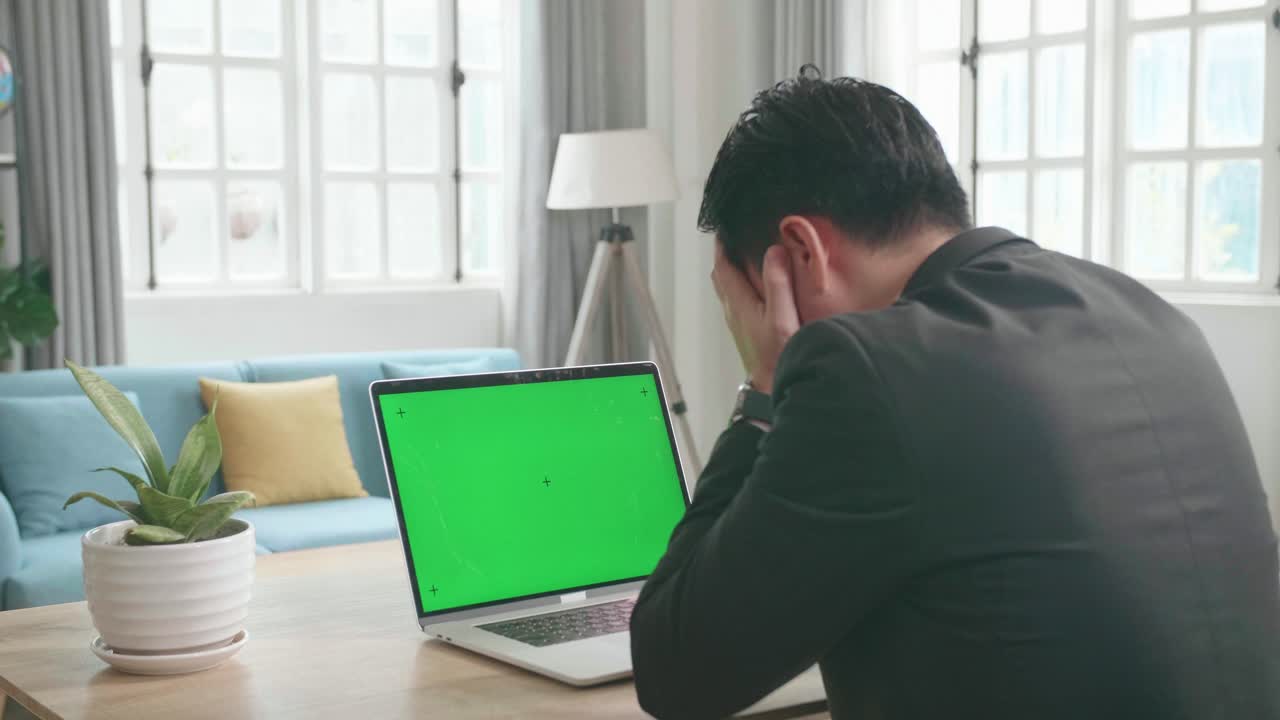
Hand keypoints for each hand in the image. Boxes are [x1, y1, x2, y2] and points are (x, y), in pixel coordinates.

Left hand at [711, 243, 800, 393]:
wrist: (773, 387)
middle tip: (732, 240)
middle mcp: (733, 312)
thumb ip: (777, 283)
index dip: (721, 246)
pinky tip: (755, 288)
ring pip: (727, 289)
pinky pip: (736, 301)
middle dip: (724, 256)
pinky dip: (740, 287)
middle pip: (721, 277)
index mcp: (739, 303)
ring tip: (743, 258)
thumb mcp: (782, 316)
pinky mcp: (744, 332)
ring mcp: (737, 323)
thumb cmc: (777, 356)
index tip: (723, 229)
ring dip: (731, 271)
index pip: (723, 267)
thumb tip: (773, 252)